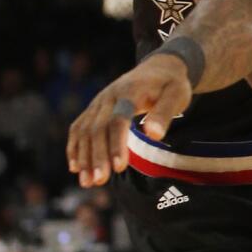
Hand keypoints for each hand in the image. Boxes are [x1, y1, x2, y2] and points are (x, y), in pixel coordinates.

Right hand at [67, 54, 191, 186]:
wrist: (158, 68)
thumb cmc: (171, 84)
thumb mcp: (177, 95)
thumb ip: (165, 113)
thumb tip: (154, 135)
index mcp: (129, 92)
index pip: (118, 120)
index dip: (117, 144)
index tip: (119, 168)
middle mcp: (108, 97)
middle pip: (97, 129)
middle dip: (97, 156)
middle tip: (100, 181)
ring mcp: (98, 102)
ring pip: (85, 131)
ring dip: (84, 157)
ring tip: (88, 183)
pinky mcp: (94, 109)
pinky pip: (79, 128)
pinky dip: (75, 147)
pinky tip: (76, 168)